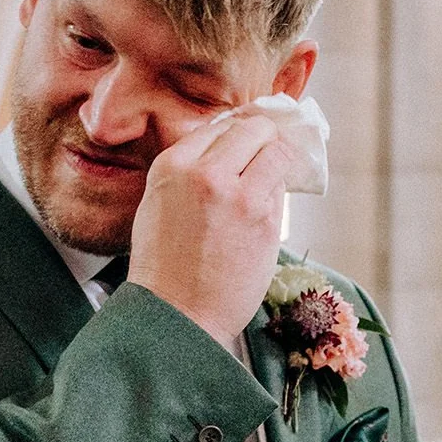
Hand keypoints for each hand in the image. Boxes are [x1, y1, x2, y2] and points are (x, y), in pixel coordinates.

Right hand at [128, 106, 300, 341]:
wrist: (178, 315)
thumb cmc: (166, 266)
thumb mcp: (159, 203)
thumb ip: (189, 172)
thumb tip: (227, 147)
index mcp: (172, 165)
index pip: (218, 126)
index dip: (235, 135)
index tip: (244, 144)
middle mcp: (206, 172)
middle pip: (253, 128)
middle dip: (264, 138)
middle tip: (266, 153)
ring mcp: (241, 195)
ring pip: (278, 152)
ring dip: (277, 163)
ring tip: (266, 182)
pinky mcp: (267, 219)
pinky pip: (282, 189)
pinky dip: (278, 195)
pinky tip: (262, 213)